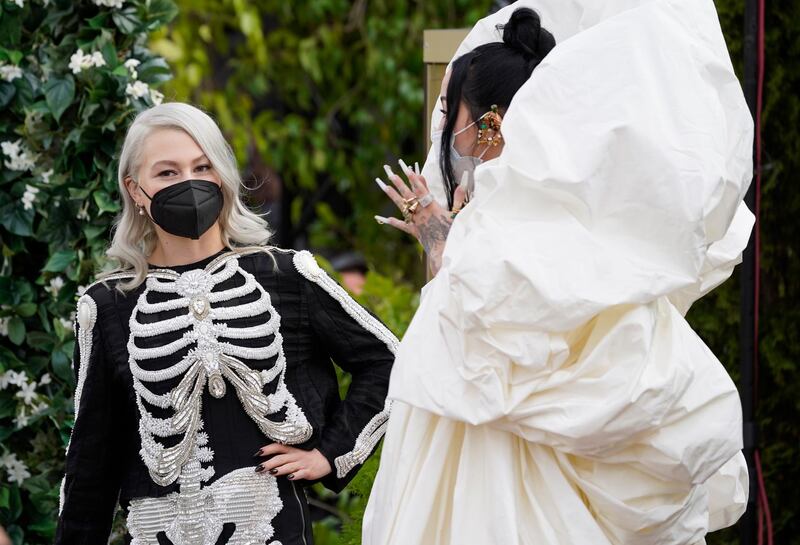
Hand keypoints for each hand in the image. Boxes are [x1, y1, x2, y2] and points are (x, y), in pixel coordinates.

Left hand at [254, 443, 331, 480]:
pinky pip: (301, 474)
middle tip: (258, 468)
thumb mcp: (297, 451)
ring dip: (279, 469)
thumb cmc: (308, 455)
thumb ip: (284, 454)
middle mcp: (295, 455)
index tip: (257, 453)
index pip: (278, 447)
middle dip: (268, 463)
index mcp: (292, 449)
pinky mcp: (308, 471)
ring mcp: (302, 463)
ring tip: (271, 472)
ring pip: (288, 466)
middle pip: (280, 458)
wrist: (327, 458)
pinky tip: (289, 478)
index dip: (267, 449)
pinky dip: (295, 476)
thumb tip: (269, 458)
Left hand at [375, 160, 466, 275]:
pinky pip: (404, 226)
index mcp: (432, 208)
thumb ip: (459, 198)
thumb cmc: (454, 233)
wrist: (446, 252)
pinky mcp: (415, 232)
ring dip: (394, 196)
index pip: (421, 190)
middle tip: (390, 173)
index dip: (414, 179)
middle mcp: (422, 214)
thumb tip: (462, 183)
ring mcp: (417, 223)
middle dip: (400, 183)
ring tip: (385, 186)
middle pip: (409, 196)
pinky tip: (385, 218)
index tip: (407, 169)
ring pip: (403, 207)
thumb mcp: (458, 215)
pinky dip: (395, 222)